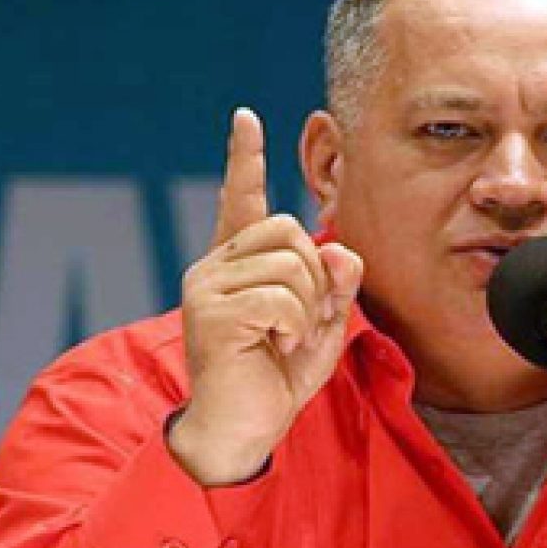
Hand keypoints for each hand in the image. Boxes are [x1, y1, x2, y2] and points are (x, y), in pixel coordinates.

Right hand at [167, 108, 362, 485]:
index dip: (245, 159)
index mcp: (239, 264)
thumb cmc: (278, 377)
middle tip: (302, 322)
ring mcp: (207, 285)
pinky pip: (281, 297)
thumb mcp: (324, 326)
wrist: (243, 429)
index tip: (245, 118)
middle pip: (289, 230)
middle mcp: (215, 266)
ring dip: (307, 307)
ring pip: (290, 263)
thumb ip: (336, 285)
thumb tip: (339, 250)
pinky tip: (278, 348)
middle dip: (315, 278)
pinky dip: (296, 326)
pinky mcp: (212, 310)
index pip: (242, 200)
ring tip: (287, 339)